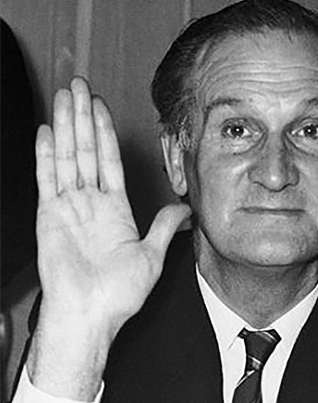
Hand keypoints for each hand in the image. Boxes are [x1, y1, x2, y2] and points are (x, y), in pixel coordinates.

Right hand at [28, 78, 190, 398]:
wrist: (90, 315)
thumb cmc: (118, 296)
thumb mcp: (152, 256)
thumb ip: (165, 228)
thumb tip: (186, 212)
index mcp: (115, 212)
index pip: (109, 162)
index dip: (106, 134)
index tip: (102, 108)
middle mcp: (90, 206)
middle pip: (86, 151)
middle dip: (83, 118)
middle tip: (78, 87)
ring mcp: (68, 208)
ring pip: (67, 156)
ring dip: (65, 126)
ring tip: (64, 97)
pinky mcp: (50, 215)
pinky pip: (47, 178)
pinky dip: (46, 154)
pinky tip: (46, 131)